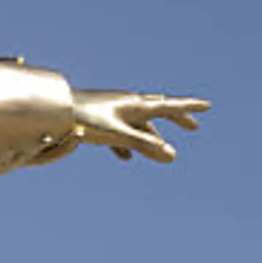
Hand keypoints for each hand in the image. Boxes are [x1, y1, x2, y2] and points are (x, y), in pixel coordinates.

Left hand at [70, 90, 209, 162]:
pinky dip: (127, 142)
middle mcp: (127, 104)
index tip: (208, 106)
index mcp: (135, 105)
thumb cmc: (83, 121)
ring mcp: (113, 110)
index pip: (169, 106)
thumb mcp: (117, 134)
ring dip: (152, 136)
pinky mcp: (98, 119)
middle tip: (193, 127)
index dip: (189, 108)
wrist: (53, 112)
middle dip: (176, 118)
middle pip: (158, 111)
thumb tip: (172, 156)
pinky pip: (120, 130)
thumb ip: (143, 145)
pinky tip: (124, 158)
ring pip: (138, 123)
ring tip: (161, 150)